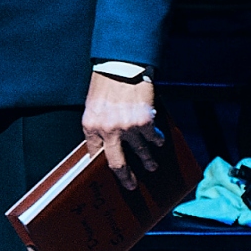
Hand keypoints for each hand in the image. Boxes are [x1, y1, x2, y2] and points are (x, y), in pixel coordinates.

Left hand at [83, 71, 162, 186]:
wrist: (121, 64)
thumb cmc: (105, 82)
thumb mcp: (93, 105)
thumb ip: (98, 124)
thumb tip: (105, 143)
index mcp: (91, 126)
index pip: (94, 154)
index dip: (101, 166)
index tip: (109, 175)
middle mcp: (108, 131)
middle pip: (116, 163)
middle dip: (125, 178)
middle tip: (130, 185)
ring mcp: (127, 128)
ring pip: (140, 152)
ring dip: (148, 161)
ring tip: (152, 166)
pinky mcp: (144, 122)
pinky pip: (153, 138)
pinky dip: (158, 140)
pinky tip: (159, 141)